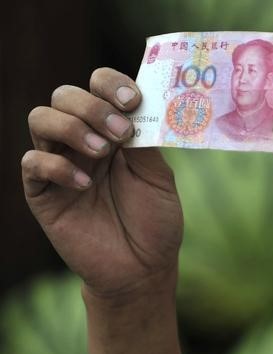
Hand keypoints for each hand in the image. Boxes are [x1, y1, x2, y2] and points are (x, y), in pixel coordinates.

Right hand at [22, 68, 182, 301]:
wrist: (142, 269)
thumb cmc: (154, 222)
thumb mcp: (159, 180)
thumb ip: (146, 144)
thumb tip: (137, 108)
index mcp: (114, 131)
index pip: (99, 87)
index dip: (110, 84)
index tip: (132, 100)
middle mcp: (83, 141)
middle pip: (64, 95)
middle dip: (91, 105)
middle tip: (120, 132)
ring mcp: (60, 164)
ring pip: (41, 119)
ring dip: (71, 127)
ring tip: (101, 153)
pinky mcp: (43, 193)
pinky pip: (32, 163)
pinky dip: (58, 166)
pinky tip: (85, 185)